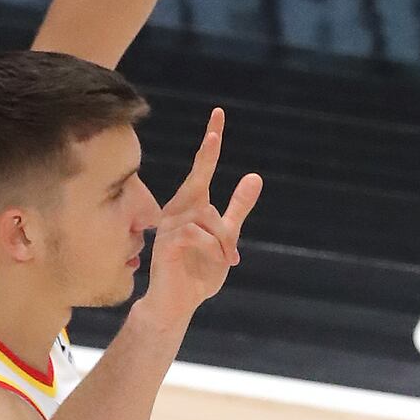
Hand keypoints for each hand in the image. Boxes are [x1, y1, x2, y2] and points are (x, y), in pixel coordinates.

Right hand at [144, 107, 262, 322]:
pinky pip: (196, 233)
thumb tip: (254, 176)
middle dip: (207, 154)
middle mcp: (176, 210)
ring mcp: (168, 225)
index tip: (218, 114)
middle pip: (199, 180)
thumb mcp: (227, 237)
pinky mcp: (165, 241)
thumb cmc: (198, 272)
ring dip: (222, 240)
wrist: (176, 304)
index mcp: (191, 207)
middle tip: (216, 129)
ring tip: (225, 260)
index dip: (211, 143)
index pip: (203, 169)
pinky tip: (212, 261)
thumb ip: (238, 208)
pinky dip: (211, 248)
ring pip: (206, 215)